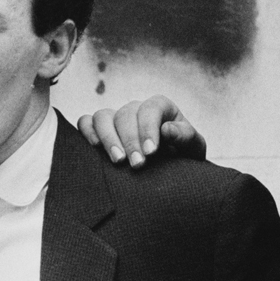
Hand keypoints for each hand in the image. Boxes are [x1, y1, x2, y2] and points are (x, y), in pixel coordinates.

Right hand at [76, 97, 204, 167]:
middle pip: (125, 114)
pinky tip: (95, 148)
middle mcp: (136, 109)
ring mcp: (116, 118)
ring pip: (103, 117)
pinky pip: (86, 122)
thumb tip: (167, 129)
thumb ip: (185, 137)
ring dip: (108, 138)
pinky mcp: (99, 129)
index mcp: (160, 107)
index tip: (151, 152)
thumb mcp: (193, 148)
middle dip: (130, 140)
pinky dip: (87, 132)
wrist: (170, 172)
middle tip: (137, 165)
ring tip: (118, 161)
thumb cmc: (183, 157)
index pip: (150, 108)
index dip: (148, 128)